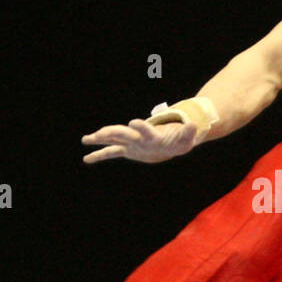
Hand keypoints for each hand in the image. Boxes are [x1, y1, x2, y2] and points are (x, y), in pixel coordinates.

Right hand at [81, 118, 199, 164]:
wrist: (172, 141)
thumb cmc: (180, 140)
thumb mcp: (186, 138)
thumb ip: (189, 132)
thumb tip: (195, 125)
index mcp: (151, 135)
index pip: (144, 130)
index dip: (140, 127)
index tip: (133, 123)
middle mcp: (138, 137)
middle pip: (123, 133)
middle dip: (112, 133)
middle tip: (99, 133)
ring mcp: (131, 143)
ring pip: (114, 139)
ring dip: (100, 139)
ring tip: (86, 139)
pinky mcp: (129, 150)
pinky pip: (112, 153)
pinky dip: (100, 155)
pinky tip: (87, 158)